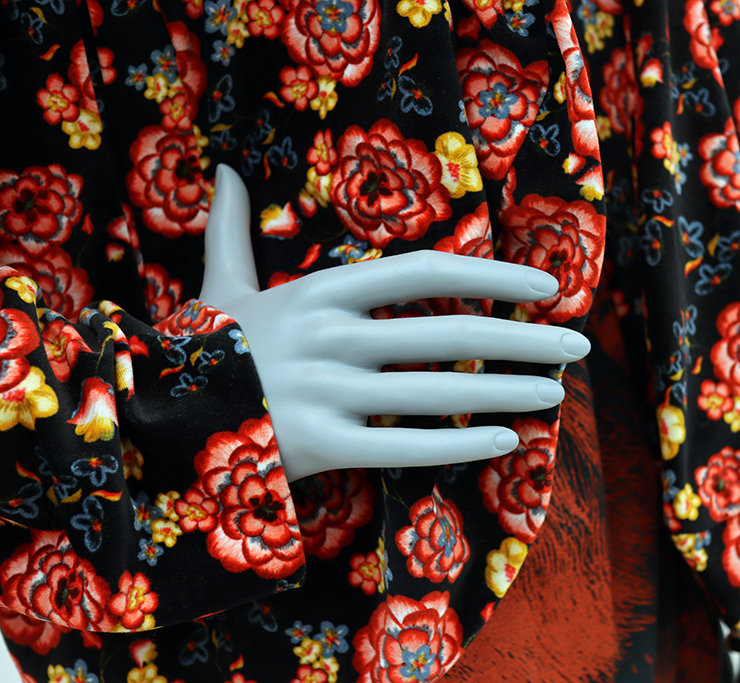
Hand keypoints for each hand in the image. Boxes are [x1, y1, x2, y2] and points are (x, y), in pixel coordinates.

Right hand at [198, 164, 590, 480]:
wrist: (153, 420)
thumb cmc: (203, 351)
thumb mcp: (220, 285)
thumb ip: (231, 229)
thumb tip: (221, 168)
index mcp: (320, 290)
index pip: (428, 271)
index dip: (495, 275)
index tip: (547, 288)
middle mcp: (330, 336)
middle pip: (450, 333)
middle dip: (524, 340)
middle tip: (577, 347)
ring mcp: (326, 392)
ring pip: (440, 392)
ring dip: (508, 392)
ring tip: (556, 394)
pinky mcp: (321, 446)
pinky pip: (409, 447)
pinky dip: (462, 444)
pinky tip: (508, 443)